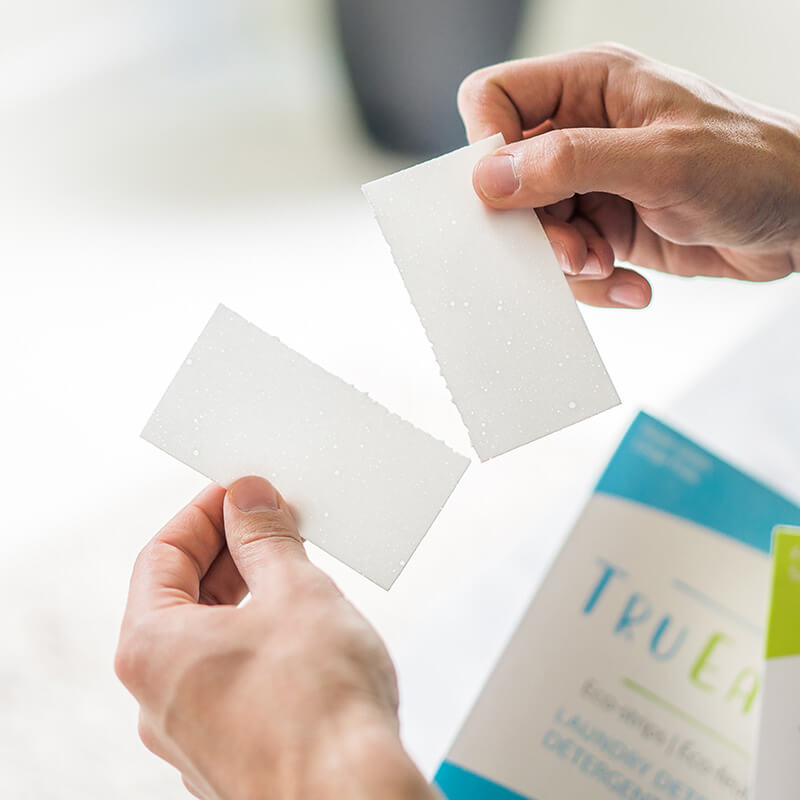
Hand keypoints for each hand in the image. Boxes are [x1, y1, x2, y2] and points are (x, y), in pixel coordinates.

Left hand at [115, 477, 434, 799]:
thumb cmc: (321, 708)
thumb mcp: (296, 592)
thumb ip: (265, 538)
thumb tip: (249, 500)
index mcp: (153, 649)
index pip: (162, 555)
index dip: (204, 513)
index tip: (240, 493)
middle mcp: (158, 696)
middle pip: (180, 597)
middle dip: (228, 552)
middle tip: (272, 522)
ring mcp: (192, 731)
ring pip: (207, 640)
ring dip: (244, 596)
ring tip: (293, 569)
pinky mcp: (228, 751)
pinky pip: (229, 676)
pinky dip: (255, 639)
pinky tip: (298, 628)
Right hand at [458, 43, 799, 307]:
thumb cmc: (754, 167)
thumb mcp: (660, 160)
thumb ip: (570, 163)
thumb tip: (492, 176)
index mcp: (592, 86)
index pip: (496, 99)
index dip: (487, 146)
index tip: (504, 196)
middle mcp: (584, 131)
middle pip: (507, 178)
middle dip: (535, 225)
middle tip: (573, 249)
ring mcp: (593, 182)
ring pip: (533, 228)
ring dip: (566, 261)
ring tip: (607, 264)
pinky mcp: (605, 226)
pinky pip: (567, 262)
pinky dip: (591, 282)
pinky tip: (628, 281)